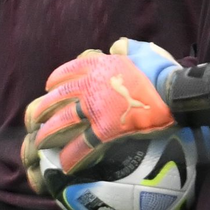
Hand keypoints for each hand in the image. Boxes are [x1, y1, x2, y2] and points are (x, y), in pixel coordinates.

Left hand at [23, 38, 181, 173]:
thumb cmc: (161, 71)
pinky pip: (82, 145)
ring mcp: (96, 108)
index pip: (68, 71)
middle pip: (58, 97)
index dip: (56, 80)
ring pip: (63, 121)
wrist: (174, 92)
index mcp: (99, 66)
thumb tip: (117, 45)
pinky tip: (64, 164)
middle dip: (43, 109)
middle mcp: (91, 86)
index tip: (49, 86)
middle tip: (35, 118)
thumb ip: (126, 48)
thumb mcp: (142, 50)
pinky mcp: (105, 129)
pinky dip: (72, 156)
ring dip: (49, 133)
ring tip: (40, 143)